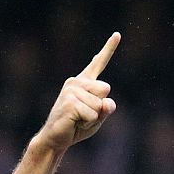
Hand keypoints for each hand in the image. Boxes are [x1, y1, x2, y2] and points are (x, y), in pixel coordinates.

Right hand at [34, 32, 119, 150]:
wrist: (56, 138)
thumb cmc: (76, 127)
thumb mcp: (97, 118)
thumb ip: (106, 109)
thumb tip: (107, 103)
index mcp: (83, 82)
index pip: (98, 63)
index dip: (109, 49)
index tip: (117, 34)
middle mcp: (76, 82)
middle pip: (105, 89)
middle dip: (100, 107)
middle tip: (84, 115)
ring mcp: (71, 90)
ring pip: (99, 104)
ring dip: (92, 118)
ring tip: (78, 119)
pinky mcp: (70, 102)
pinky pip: (92, 114)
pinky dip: (88, 123)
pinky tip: (74, 122)